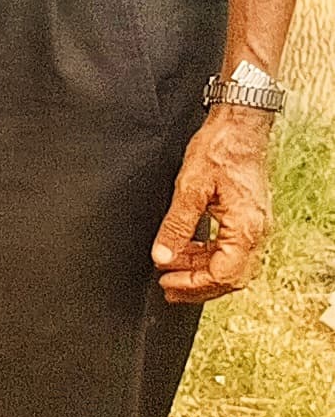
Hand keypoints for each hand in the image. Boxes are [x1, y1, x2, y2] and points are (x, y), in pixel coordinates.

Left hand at [154, 105, 277, 303]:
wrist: (239, 128)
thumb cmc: (220, 150)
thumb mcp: (189, 188)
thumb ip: (176, 226)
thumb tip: (161, 256)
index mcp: (245, 228)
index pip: (223, 275)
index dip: (194, 285)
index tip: (167, 284)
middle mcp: (256, 232)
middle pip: (230, 277)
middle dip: (197, 286)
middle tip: (167, 288)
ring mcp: (254, 226)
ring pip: (231, 264)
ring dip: (200, 272)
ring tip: (170, 271)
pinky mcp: (248, 219)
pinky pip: (230, 248)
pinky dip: (207, 255)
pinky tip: (186, 252)